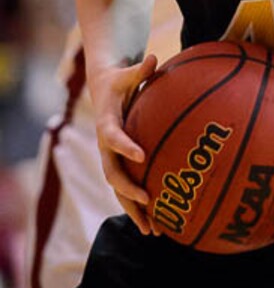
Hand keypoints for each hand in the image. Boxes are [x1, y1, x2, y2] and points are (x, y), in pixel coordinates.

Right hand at [90, 53, 157, 234]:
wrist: (102, 89)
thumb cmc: (118, 80)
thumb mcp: (126, 73)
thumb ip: (140, 69)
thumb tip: (154, 56)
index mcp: (106, 124)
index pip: (113, 138)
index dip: (126, 146)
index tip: (142, 155)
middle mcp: (106, 146)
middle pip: (113, 174)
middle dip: (129, 192)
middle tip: (149, 204)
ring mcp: (111, 158)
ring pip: (119, 189)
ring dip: (134, 210)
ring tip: (153, 230)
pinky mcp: (118, 163)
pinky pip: (128, 187)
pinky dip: (139, 205)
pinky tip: (158, 221)